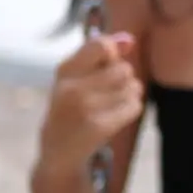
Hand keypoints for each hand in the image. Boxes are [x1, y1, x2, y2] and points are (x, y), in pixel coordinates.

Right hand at [39, 32, 143, 173]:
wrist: (58, 152)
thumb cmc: (70, 108)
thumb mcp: (76, 77)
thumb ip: (100, 54)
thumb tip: (129, 40)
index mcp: (65, 71)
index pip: (102, 45)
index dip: (114, 53)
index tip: (108, 64)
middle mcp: (72, 88)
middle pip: (124, 68)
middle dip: (124, 78)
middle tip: (109, 91)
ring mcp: (85, 109)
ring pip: (133, 86)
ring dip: (130, 93)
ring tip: (113, 103)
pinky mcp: (99, 128)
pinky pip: (135, 106)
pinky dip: (131, 110)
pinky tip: (116, 117)